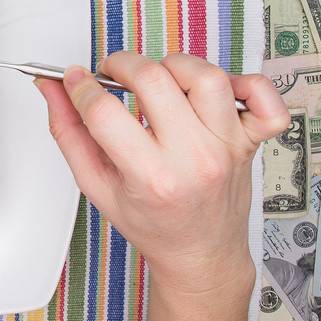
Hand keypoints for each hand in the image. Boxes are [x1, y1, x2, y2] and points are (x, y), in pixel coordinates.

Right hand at [36, 53, 288, 296]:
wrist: (201, 255)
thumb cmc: (152, 225)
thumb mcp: (96, 186)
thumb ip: (69, 133)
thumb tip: (54, 87)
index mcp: (151, 178)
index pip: (104, 111)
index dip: (81, 87)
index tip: (77, 81)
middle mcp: (194, 159)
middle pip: (154, 80)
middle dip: (122, 65)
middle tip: (114, 75)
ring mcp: (227, 147)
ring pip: (206, 76)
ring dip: (175, 66)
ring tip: (161, 81)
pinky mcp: (251, 141)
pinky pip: (266, 99)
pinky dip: (248, 84)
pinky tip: (219, 91)